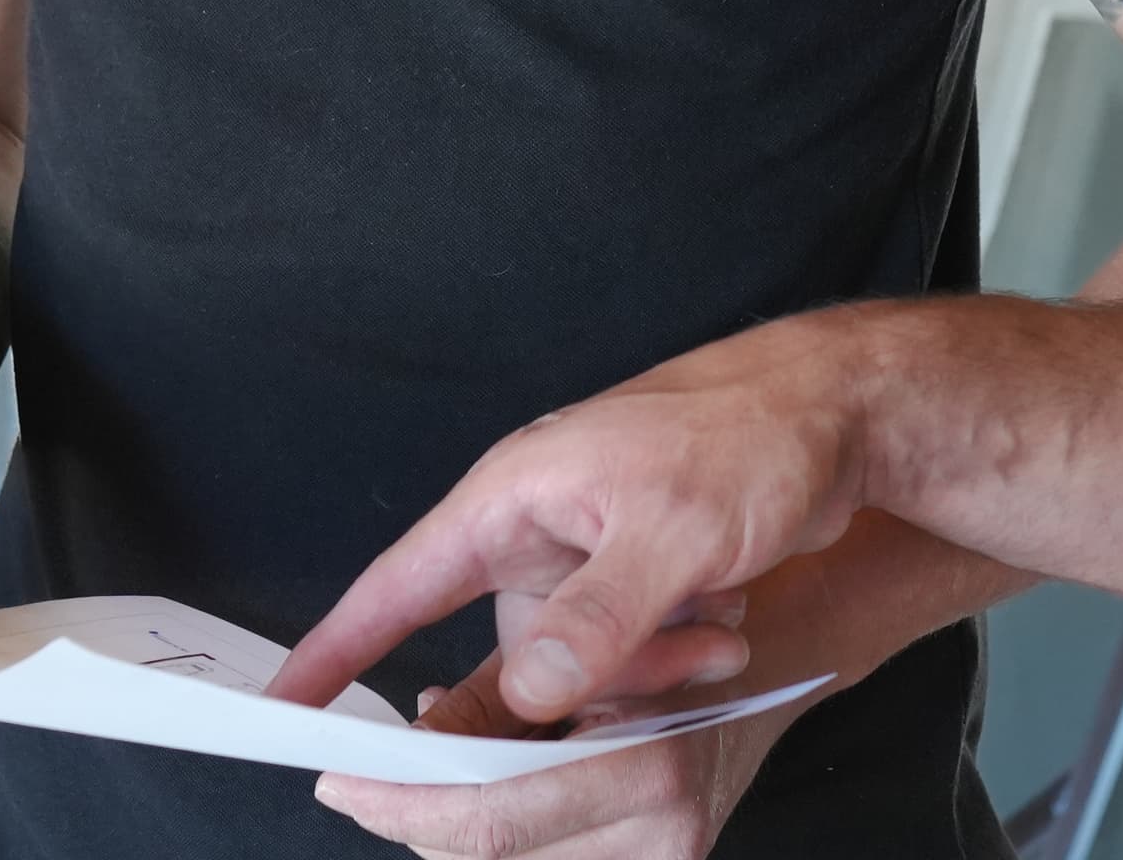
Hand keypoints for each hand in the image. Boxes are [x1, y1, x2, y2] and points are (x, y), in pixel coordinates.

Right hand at [274, 314, 862, 723]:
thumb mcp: (672, 534)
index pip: (397, 586)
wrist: (840, 412)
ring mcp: (583, 562)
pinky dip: (675, 661)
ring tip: (714, 622)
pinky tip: (726, 621)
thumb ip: (593, 620)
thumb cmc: (750, 438)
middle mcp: (535, 532)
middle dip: (574, 684)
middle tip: (656, 651)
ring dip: (644, 672)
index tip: (282, 710)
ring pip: (574, 675)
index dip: (335, 650)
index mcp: (513, 499)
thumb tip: (524, 695)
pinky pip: (624, 665)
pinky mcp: (631, 586)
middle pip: (503, 661)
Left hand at [316, 661, 788, 859]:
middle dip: (417, 821)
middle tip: (366, 782)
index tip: (342, 784)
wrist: (780, 653)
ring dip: (456, 829)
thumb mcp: (579, 638)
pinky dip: (501, 837)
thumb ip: (491, 695)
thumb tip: (411, 737)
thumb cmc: (685, 623)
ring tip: (437, 767)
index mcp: (648, 767)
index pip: (493, 819)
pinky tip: (489, 787)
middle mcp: (662, 834)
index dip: (405, 806)